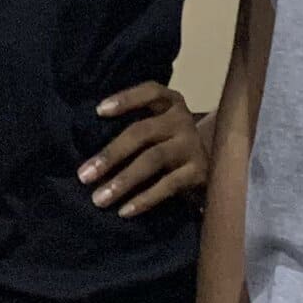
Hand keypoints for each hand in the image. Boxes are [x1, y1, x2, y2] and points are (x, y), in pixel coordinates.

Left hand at [80, 81, 210, 215]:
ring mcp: (193, 145)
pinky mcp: (200, 172)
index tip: (98, 111)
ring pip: (153, 159)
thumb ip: (134, 130)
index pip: (150, 91)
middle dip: (110, 154)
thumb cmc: (170, 143)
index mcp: (170, 103)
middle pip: (142, 132)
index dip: (126, 99)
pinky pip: (168, 185)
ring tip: (99, 199)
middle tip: (84, 176)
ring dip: (123, 180)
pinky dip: (144, 199)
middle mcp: (182, 119)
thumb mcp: (158, 128)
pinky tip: (124, 210)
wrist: (218, 166)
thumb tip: (91, 157)